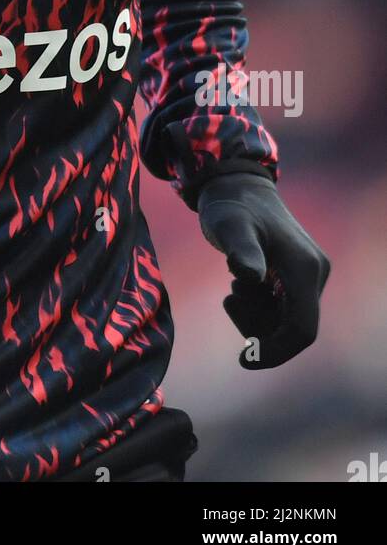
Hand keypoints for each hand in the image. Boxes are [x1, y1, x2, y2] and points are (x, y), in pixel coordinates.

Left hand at [196, 172, 330, 369]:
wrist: (236, 185)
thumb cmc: (230, 205)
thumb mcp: (229, 226)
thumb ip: (241, 250)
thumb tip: (249, 278)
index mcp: (304, 267)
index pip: (302, 329)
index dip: (275, 352)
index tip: (244, 360)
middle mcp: (314, 273)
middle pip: (293, 329)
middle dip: (258, 327)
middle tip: (229, 296)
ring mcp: (309, 275)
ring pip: (286, 321)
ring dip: (256, 313)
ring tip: (233, 282)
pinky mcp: (298, 275)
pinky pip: (282, 309)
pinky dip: (258, 305)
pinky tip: (240, 280)